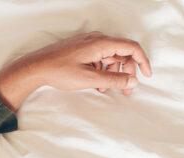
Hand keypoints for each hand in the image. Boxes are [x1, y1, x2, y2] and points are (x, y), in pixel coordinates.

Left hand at [0, 31, 152, 109]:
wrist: (36, 67)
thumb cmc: (59, 71)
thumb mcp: (89, 80)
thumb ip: (113, 81)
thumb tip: (132, 81)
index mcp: (101, 43)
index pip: (131, 48)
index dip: (142, 62)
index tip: (146, 76)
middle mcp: (97, 40)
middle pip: (122, 54)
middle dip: (126, 73)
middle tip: (125, 91)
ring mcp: (89, 44)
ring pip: (110, 58)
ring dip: (112, 74)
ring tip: (105, 90)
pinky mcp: (82, 50)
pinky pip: (99, 59)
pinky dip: (101, 72)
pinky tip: (95, 85)